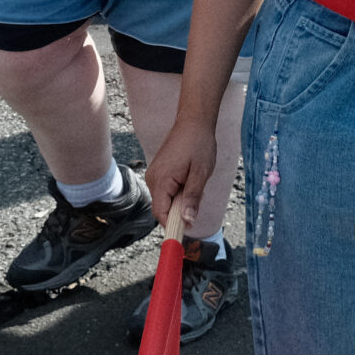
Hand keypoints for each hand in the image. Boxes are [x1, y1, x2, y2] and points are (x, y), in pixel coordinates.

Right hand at [143, 113, 218, 236]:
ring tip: (195, 186)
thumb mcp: (201, 173)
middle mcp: (153, 178)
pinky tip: (189, 181)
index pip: (160, 213)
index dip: (172, 226)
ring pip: (164, 200)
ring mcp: (154, 174)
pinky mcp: (158, 171)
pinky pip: (166, 190)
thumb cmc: (199, 144)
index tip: (187, 233)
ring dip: (179, 201)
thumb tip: (187, 221)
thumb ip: (192, 198)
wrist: (194, 121)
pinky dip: (177, 192)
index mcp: (161, 180)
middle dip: (178, 212)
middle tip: (197, 203)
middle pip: (162, 208)